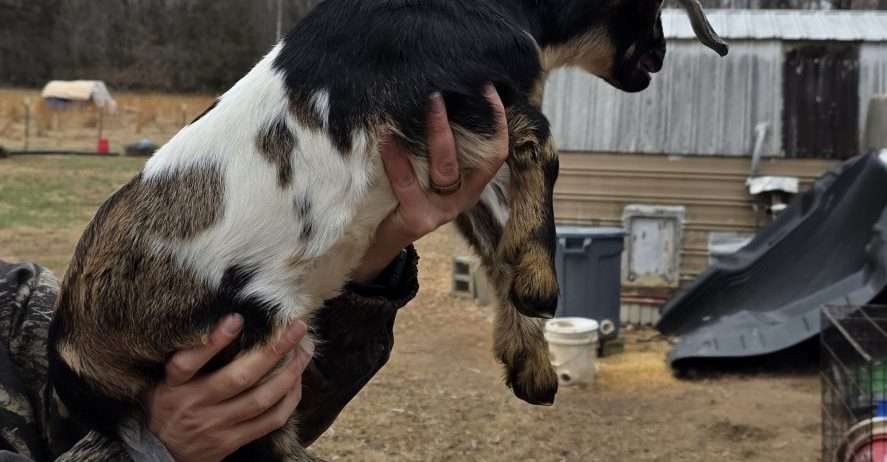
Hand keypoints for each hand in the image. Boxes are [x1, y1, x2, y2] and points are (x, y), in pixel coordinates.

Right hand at [145, 315, 312, 461]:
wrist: (159, 454)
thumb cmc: (166, 406)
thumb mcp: (164, 379)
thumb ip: (188, 356)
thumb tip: (227, 320)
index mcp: (175, 385)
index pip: (188, 362)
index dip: (213, 341)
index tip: (237, 318)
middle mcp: (196, 404)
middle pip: (240, 377)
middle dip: (274, 349)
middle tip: (297, 327)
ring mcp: (216, 425)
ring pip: (262, 399)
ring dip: (289, 373)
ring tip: (305, 351)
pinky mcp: (231, 441)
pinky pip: (269, 421)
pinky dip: (288, 400)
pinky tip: (297, 382)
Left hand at [351, 84, 508, 282]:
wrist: (384, 239)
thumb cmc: (409, 196)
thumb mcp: (430, 173)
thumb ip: (440, 147)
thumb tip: (441, 98)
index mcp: (472, 184)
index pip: (497, 152)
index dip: (498, 121)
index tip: (487, 87)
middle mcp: (463, 198)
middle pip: (473, 157)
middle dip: (457, 122)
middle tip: (439, 91)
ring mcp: (442, 211)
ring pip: (444, 169)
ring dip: (434, 133)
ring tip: (419, 103)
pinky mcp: (418, 219)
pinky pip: (407, 183)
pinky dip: (396, 157)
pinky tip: (386, 137)